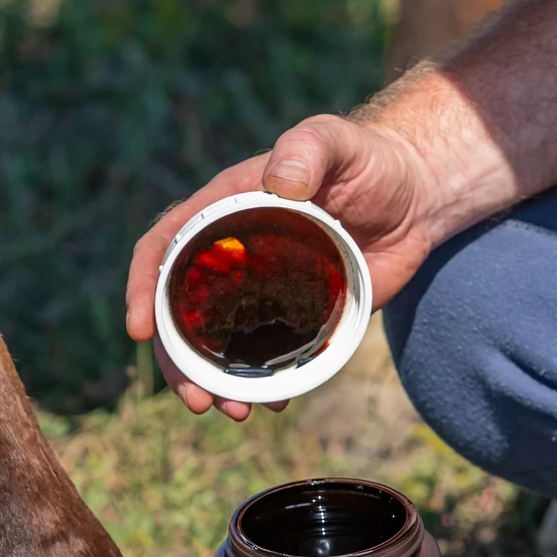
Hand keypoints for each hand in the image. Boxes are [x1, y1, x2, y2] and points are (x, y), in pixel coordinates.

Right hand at [125, 113, 457, 420]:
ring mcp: (260, 291)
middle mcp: (231, 256)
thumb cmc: (370, 160)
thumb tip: (280, 180)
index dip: (142, 288)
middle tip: (196, 398)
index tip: (141, 329)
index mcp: (222, 212)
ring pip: (219, 343)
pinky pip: (266, 356)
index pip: (164, 249)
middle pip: (181, 313)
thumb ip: (308, 150)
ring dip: (216, 383)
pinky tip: (274, 404)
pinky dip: (263, 383)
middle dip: (179, 361)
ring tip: (233, 412)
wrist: (415, 197)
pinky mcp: (295, 316)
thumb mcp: (337, 143)